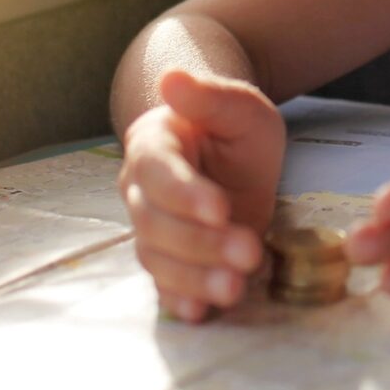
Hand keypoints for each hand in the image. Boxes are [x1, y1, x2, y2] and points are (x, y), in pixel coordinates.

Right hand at [118, 68, 283, 321]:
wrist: (230, 155)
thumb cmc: (232, 126)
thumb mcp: (238, 106)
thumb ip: (209, 95)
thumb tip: (172, 77)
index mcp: (151, 145)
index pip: (158, 172)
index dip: (185, 193)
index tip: (220, 209)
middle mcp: (140, 190)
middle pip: (156, 223)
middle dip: (201, 243)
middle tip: (249, 252)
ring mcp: (151, 229)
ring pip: (159, 259)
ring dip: (195, 278)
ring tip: (236, 288)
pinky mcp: (170, 261)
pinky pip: (165, 285)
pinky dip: (181, 301)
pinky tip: (203, 312)